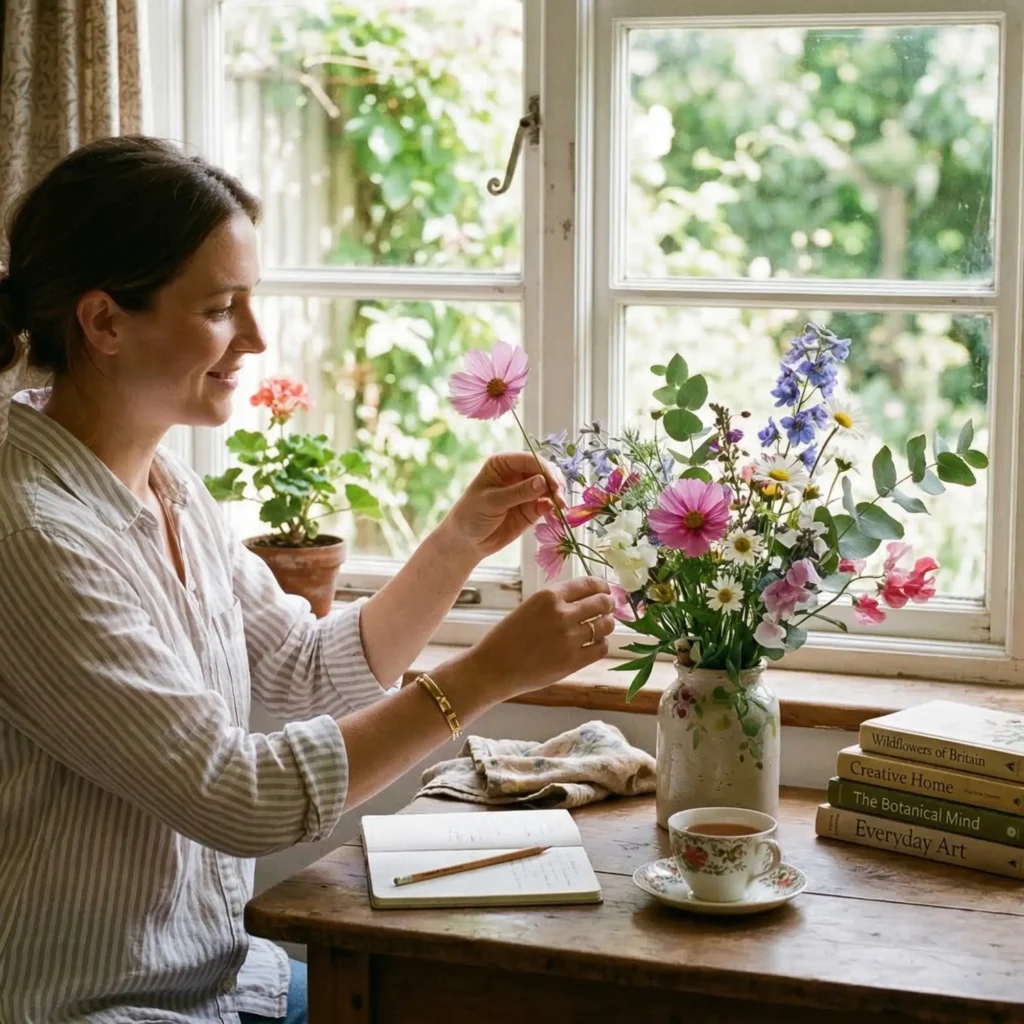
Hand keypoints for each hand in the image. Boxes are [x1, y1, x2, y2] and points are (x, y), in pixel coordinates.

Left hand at [441, 451, 565, 561]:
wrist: (467, 542)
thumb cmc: (471, 515)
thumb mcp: (492, 502)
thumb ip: (518, 492)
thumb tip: (543, 482)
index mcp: (503, 464)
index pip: (529, 459)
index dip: (544, 469)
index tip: (553, 484)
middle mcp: (517, 474)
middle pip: (544, 471)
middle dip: (554, 482)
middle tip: (559, 498)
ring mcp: (526, 491)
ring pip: (549, 487)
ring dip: (557, 495)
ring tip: (560, 507)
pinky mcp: (532, 508)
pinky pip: (548, 504)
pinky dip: (554, 507)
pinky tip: (554, 513)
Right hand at [465, 577, 615, 699]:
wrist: (494, 667)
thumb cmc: (508, 637)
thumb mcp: (530, 607)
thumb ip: (556, 602)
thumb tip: (587, 597)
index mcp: (548, 595)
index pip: (588, 584)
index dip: (602, 587)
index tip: (605, 590)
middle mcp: (562, 613)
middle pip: (602, 602)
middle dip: (609, 604)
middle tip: (608, 608)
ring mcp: (570, 638)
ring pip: (605, 625)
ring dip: (607, 624)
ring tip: (601, 627)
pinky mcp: (573, 661)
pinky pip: (601, 648)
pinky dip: (601, 644)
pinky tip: (594, 644)